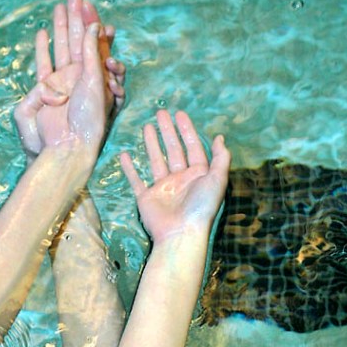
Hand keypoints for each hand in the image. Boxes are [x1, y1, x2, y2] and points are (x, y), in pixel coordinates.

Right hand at [14, 0, 125, 158]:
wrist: (69, 145)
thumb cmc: (88, 120)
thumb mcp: (95, 82)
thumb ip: (92, 53)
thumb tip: (93, 25)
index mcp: (98, 76)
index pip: (95, 42)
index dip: (91, 21)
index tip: (87, 3)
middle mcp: (82, 77)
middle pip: (79, 40)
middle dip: (77, 17)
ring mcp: (65, 82)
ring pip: (63, 47)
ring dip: (62, 26)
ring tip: (60, 5)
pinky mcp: (49, 90)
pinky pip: (46, 64)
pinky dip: (44, 49)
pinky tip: (43, 34)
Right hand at [120, 110, 229, 242]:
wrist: (180, 234)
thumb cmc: (200, 207)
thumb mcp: (217, 179)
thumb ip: (221, 158)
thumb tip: (220, 137)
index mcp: (198, 175)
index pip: (193, 147)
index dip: (187, 130)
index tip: (179, 114)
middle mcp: (181, 180)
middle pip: (174, 150)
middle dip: (168, 131)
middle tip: (161, 113)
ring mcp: (163, 189)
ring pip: (156, 161)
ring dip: (152, 144)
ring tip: (146, 126)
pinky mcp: (147, 198)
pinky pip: (136, 180)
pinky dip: (130, 169)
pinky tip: (125, 155)